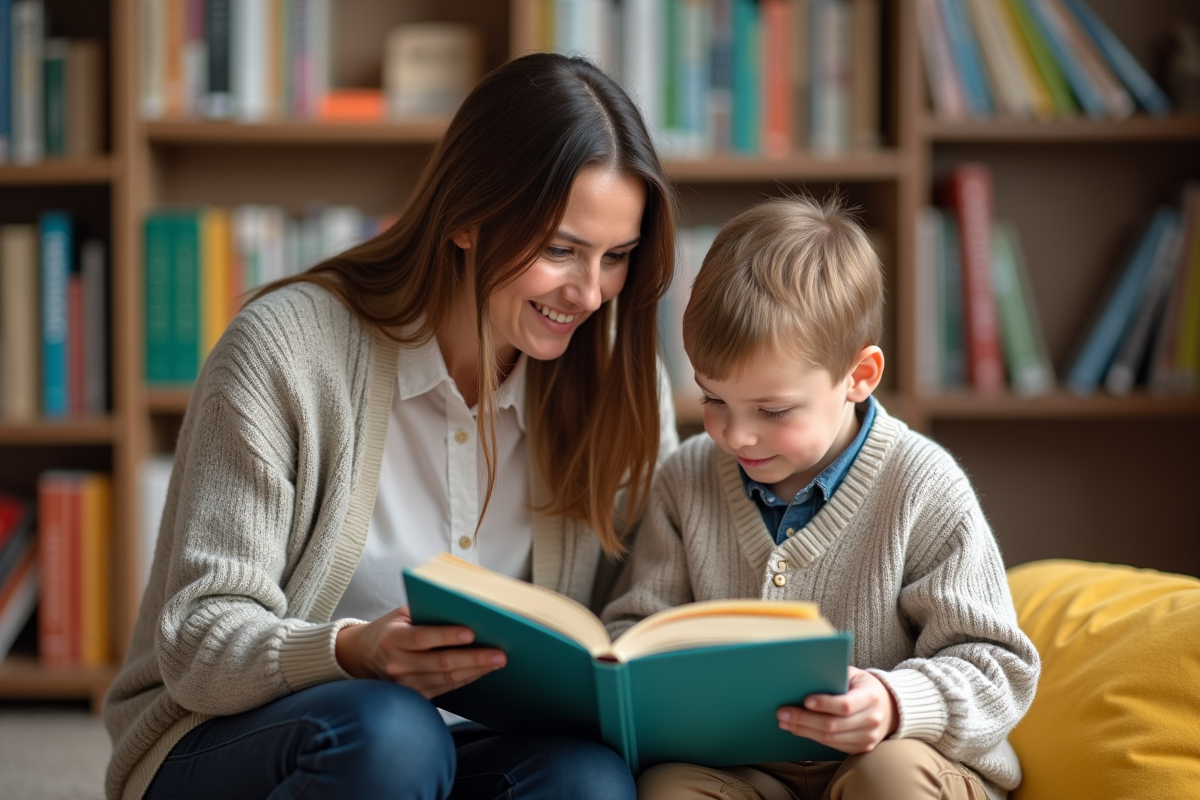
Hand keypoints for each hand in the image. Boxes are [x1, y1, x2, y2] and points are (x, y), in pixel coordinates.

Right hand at [335, 606, 505, 697]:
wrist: (363, 656)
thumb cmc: (390, 628)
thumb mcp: (401, 614)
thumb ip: (427, 611)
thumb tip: (467, 609)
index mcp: (392, 639)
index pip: (423, 638)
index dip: (447, 636)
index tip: (472, 633)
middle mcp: (397, 664)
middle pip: (441, 663)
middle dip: (473, 659)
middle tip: (499, 654)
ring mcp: (405, 685)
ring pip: (446, 680)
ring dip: (475, 671)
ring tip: (497, 662)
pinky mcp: (414, 696)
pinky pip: (446, 689)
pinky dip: (466, 679)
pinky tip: (482, 671)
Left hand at [776, 667, 898, 753]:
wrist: (889, 707)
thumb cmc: (863, 686)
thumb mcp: (854, 675)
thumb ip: (834, 676)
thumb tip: (803, 678)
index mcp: (871, 697)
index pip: (845, 705)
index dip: (825, 704)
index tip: (805, 700)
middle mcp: (872, 720)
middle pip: (833, 725)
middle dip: (804, 719)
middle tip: (782, 713)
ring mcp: (868, 737)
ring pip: (830, 738)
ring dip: (804, 731)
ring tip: (785, 722)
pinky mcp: (861, 748)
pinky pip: (833, 746)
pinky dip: (813, 738)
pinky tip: (798, 729)